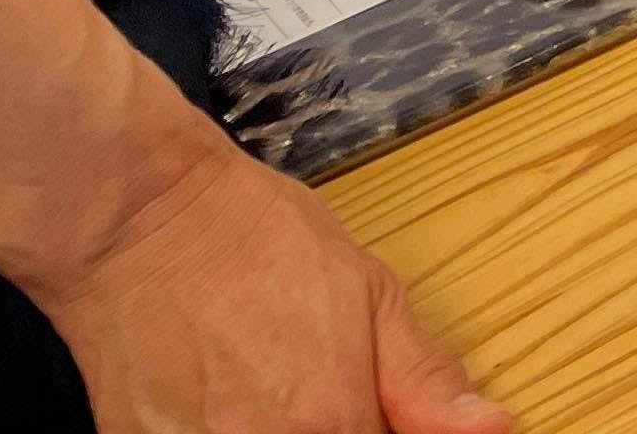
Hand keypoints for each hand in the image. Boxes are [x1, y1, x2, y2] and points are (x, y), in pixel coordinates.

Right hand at [27, 136, 503, 433]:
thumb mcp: (371, 294)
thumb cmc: (258, 243)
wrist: (143, 222)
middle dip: (341, 425)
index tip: (385, 410)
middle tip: (321, 386)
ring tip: (266, 380)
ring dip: (285, 425)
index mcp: (333, 423)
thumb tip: (493, 427)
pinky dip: (227, 427)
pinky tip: (226, 394)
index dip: (391, 431)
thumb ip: (425, 379)